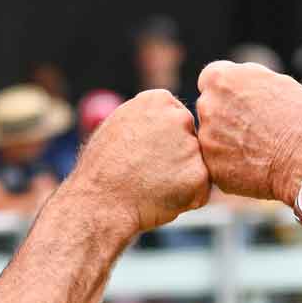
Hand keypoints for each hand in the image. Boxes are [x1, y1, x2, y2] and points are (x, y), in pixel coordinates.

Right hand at [69, 90, 209, 234]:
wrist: (100, 202)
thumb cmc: (103, 168)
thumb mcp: (121, 125)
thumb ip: (150, 118)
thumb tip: (168, 117)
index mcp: (159, 100)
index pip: (177, 120)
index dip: (161, 143)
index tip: (141, 153)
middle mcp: (180, 117)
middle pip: (191, 141)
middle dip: (177, 159)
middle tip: (147, 172)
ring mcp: (192, 146)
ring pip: (197, 166)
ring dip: (182, 180)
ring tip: (151, 186)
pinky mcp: (200, 175)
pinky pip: (201, 190)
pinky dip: (187, 199)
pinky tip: (161, 199)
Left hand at [195, 61, 301, 203]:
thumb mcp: (278, 82)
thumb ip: (249, 80)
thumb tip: (237, 81)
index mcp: (221, 78)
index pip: (212, 79)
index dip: (230, 91)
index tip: (245, 102)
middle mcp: (207, 105)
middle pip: (210, 108)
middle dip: (226, 115)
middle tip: (256, 128)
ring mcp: (207, 139)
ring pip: (213, 137)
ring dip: (228, 142)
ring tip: (260, 149)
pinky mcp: (212, 168)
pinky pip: (219, 164)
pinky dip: (233, 166)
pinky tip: (257, 166)